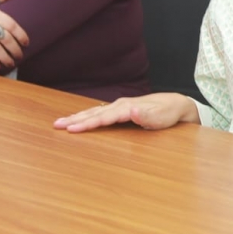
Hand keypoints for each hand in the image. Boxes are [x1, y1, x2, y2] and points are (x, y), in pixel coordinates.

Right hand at [53, 93, 199, 132]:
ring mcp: (120, 106)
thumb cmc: (168, 113)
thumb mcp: (161, 117)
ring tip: (61, 122)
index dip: (87, 123)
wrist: (176, 105)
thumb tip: (131, 110)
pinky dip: (87, 116)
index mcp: (126, 108)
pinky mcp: (121, 110)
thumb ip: (145, 115)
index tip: (71, 128)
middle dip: (75, 119)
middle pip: (94, 113)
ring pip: (95, 112)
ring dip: (78, 117)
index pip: (103, 117)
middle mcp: (120, 105)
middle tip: (56, 125)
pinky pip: (100, 113)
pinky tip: (80, 118)